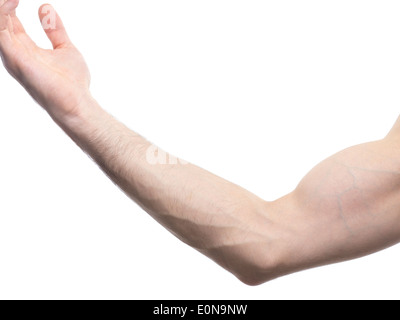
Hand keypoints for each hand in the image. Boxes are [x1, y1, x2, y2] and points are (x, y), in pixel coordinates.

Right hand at [0, 0, 90, 120]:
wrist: (78, 103)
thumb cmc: (73, 83)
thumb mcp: (64, 48)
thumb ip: (54, 30)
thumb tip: (45, 7)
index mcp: (24, 49)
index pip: (8, 22)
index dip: (9, 5)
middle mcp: (14, 53)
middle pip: (0, 22)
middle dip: (3, 6)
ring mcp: (12, 57)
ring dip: (2, 8)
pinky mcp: (15, 59)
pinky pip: (0, 31)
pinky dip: (3, 14)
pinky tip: (10, 2)